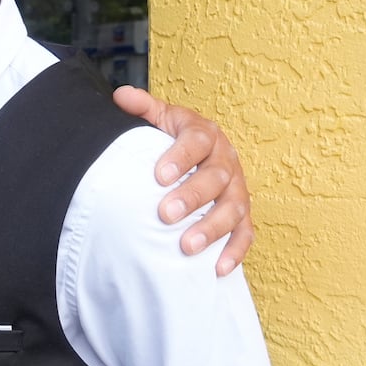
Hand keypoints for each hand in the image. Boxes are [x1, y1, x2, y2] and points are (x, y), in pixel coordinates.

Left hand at [113, 86, 253, 275]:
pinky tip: (217, 269)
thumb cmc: (175, 140)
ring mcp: (238, 189)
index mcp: (206, 134)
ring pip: (233, 208)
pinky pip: (245, 234)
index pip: (197, 142)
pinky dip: (235, 252)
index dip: (181, 157)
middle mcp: (226, 161)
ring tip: (186, 246)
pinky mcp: (243, 215)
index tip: (159, 176)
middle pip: (216, 178)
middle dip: (193, 197)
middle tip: (166, 214)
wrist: (201, 154)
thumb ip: (143, 108)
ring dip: (212, 228)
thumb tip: (120, 96)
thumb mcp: (161, 119)